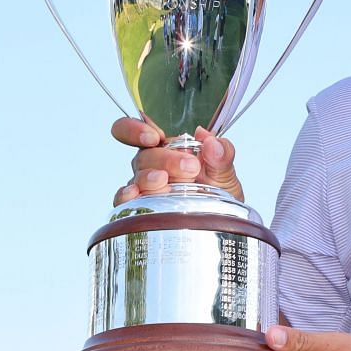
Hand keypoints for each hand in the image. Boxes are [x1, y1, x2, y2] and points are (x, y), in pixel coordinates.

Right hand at [110, 118, 242, 203]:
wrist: (220, 221)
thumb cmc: (218, 192)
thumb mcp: (225, 171)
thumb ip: (222, 154)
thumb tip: (211, 140)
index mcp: (169, 148)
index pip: (141, 130)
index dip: (137, 129)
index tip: (154, 137)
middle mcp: (153, 164)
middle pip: (144, 155)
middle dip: (165, 159)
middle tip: (190, 168)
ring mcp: (146, 186)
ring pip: (137, 176)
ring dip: (149, 178)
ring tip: (166, 182)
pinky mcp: (140, 207)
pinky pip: (125, 200)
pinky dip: (127, 196)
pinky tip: (135, 194)